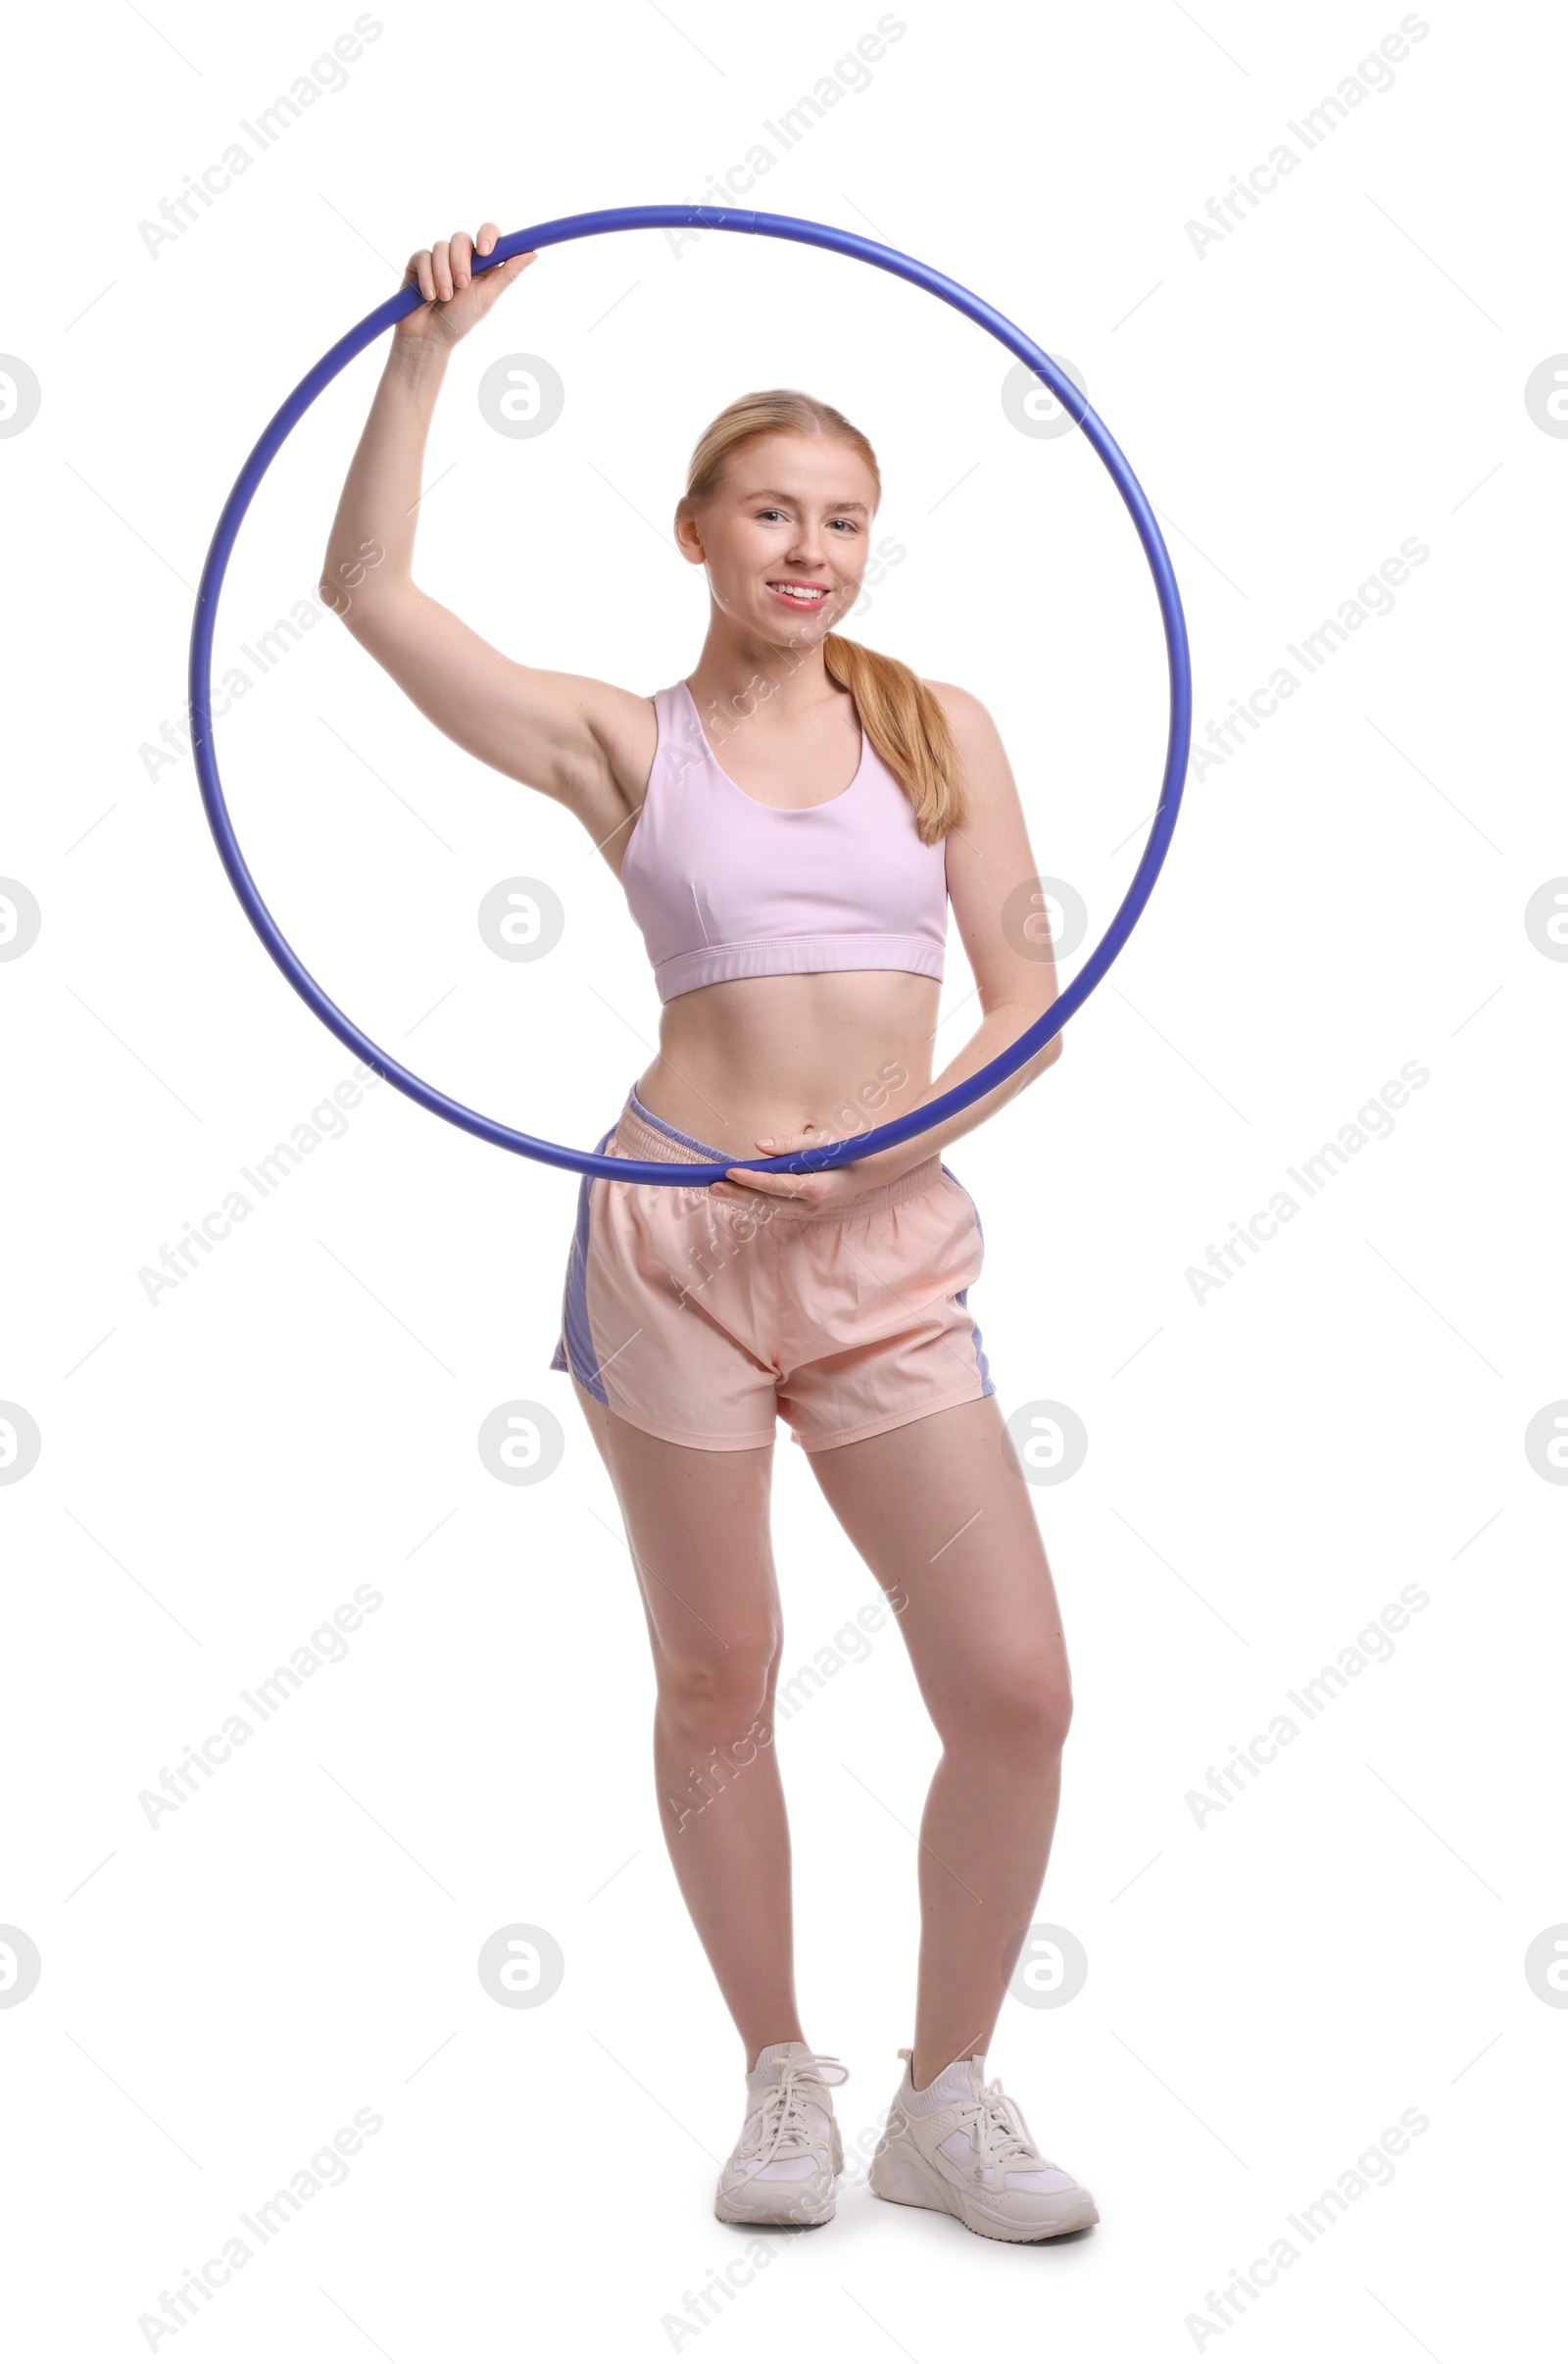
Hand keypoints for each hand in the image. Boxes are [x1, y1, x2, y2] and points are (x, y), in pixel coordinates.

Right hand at [394, 221, 535, 347]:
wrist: (430, 337)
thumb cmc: (461, 320)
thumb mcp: (487, 297)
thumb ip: (507, 274)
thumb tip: (533, 254)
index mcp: (482, 264)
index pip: (488, 234)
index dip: (487, 236)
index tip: (485, 251)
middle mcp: (461, 257)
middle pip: (461, 238)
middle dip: (461, 261)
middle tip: (462, 285)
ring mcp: (439, 259)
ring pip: (441, 247)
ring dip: (443, 275)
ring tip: (444, 298)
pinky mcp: (419, 263)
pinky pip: (423, 256)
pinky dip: (427, 277)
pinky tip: (428, 295)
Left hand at [710, 1123, 904, 1212]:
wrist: (873, 1170)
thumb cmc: (848, 1149)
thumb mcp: (823, 1140)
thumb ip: (791, 1144)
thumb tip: (760, 1145)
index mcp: (817, 1187)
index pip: (777, 1185)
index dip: (752, 1179)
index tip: (731, 1171)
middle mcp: (811, 1205)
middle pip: (767, 1202)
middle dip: (739, 1193)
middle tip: (712, 1186)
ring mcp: (808, 1211)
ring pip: (769, 1206)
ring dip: (743, 1197)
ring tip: (718, 1188)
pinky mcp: (805, 1209)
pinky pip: (776, 1205)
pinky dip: (757, 1198)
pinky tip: (738, 1191)